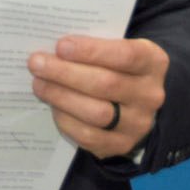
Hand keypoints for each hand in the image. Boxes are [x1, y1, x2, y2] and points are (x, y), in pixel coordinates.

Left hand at [28, 36, 168, 158]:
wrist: (134, 101)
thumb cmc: (116, 66)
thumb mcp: (115, 48)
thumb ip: (93, 45)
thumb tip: (53, 48)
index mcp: (152, 62)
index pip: (125, 55)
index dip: (91, 51)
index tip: (61, 46)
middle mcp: (150, 95)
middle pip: (106, 84)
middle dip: (66, 73)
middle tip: (37, 63)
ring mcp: (138, 123)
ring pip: (96, 113)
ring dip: (61, 96)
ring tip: (38, 83)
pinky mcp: (120, 144)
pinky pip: (89, 136)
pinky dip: (65, 119)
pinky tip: (52, 104)